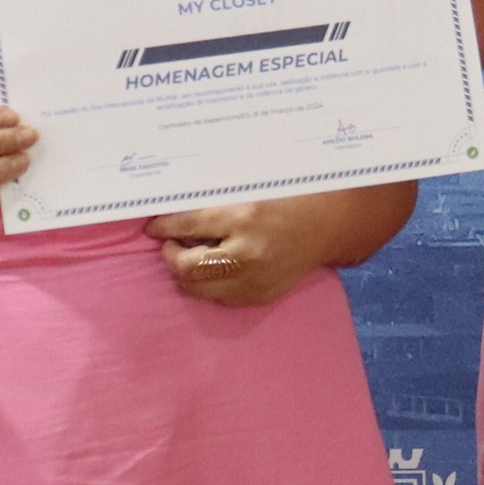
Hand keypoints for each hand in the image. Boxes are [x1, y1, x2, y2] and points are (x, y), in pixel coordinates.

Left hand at [147, 197, 341, 305]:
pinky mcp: (261, 295)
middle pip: (186, 267)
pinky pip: (221, 296)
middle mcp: (247, 252)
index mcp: (243, 217)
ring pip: (198, 287)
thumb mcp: (249, 188)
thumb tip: (174, 210)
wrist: (329, 223)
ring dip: (188, 271)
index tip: (154, 226)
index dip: (163, 227)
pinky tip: (218, 265)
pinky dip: (211, 282)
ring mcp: (255, 278)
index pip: (186, 225)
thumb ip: (213, 200)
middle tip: (171, 243)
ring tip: (194, 253)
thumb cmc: (288, 197)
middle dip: (170, 255)